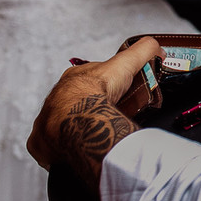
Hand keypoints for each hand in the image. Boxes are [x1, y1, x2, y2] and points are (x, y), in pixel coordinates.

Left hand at [27, 37, 161, 182]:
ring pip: (64, 124)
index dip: (104, 86)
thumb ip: (143, 51)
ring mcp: (48, 120)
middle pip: (77, 102)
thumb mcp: (126, 61)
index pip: (88, 79)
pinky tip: (78, 150)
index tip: (117, 95)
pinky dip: (63, 149)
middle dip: (91, 109)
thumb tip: (158, 49)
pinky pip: (51, 146)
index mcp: (74, 78)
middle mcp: (58, 97)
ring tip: (98, 136)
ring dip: (78, 129)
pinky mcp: (42, 141)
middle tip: (110, 117)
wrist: (77, 116)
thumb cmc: (97, 90)